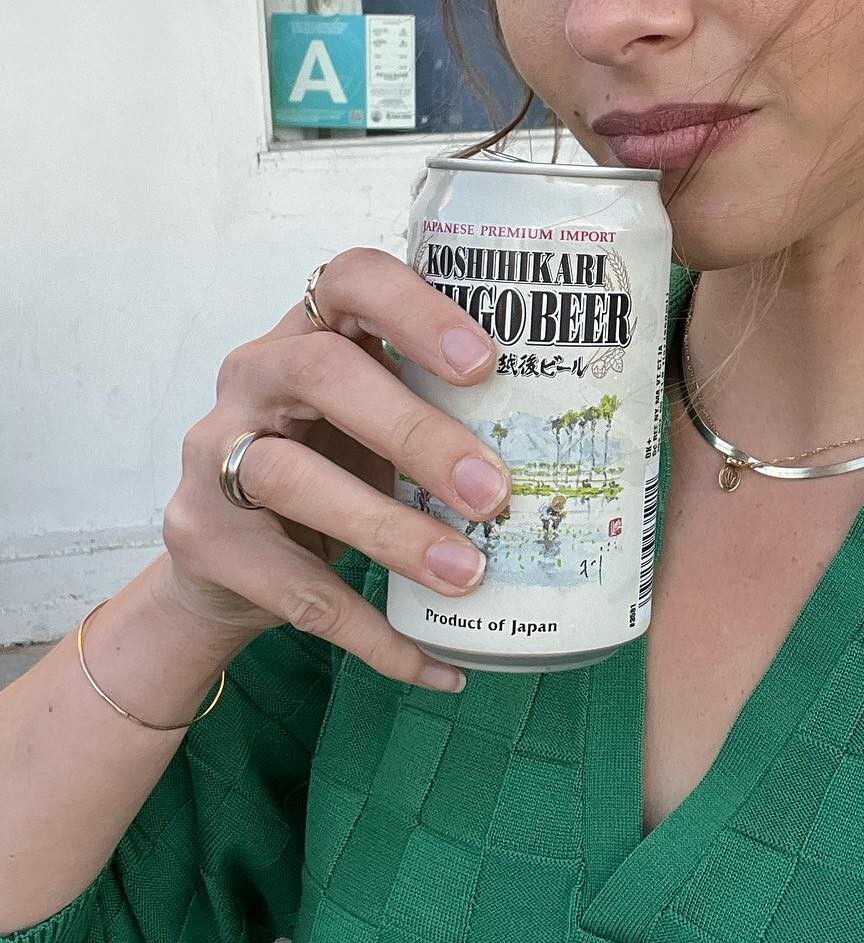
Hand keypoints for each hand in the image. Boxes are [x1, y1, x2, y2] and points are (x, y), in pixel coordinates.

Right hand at [160, 248, 511, 690]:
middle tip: (494, 491)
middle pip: (320, 374)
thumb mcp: (378, 419)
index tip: (487, 361)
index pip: (348, 278)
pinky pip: (290, 588)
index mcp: (309, 330)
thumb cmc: (332, 463)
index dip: (415, 309)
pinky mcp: (203, 540)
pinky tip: (437, 664)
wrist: (228, 562)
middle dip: (415, 432)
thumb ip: (444, 409)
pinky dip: (371, 631)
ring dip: (388, 530)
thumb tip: (580, 442)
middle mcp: (251, 377)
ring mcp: (214, 456)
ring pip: (288, 477)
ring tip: (469, 573)